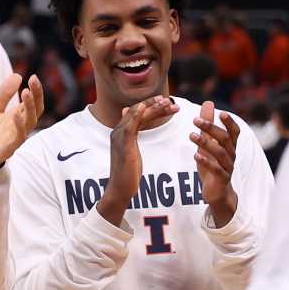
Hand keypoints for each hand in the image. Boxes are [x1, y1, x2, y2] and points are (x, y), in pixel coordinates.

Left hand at [0, 74, 43, 171]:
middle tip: (33, 80)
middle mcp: (20, 128)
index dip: (36, 91)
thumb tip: (18, 75)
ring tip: (25, 92)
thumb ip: (4, 95)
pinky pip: (17, 139)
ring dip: (29, 108)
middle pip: (35, 111)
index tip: (33, 76)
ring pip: (29, 123)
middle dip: (36, 96)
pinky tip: (14, 115)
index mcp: (18, 118)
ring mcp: (15, 138)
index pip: (34, 103)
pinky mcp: (7, 149)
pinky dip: (18, 127)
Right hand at [98, 95, 174, 226]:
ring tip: (169, 104)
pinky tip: (148, 107)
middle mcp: (118, 131)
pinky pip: (131, 124)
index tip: (166, 102)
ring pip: (136, 115)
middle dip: (154, 104)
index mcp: (121, 132)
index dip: (151, 106)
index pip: (137, 113)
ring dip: (153, 107)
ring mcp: (119, 136)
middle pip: (137, 111)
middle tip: (170, 100)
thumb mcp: (131, 152)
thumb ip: (132, 136)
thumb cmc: (128, 173)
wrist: (120, 189)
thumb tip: (130, 126)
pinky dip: (138, 114)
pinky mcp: (123, 143)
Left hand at [191, 99, 239, 226]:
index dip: (230, 122)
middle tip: (195, 120)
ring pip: (220, 153)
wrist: (217, 193)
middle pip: (225, 139)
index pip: (235, 131)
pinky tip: (195, 155)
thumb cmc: (213, 165)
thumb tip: (208, 102)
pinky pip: (216, 169)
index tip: (220, 112)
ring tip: (191, 135)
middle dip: (211, 128)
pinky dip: (206, 161)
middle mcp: (231, 155)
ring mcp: (228, 167)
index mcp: (230, 146)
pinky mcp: (222, 179)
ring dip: (205, 143)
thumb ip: (208, 125)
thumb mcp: (209, 143)